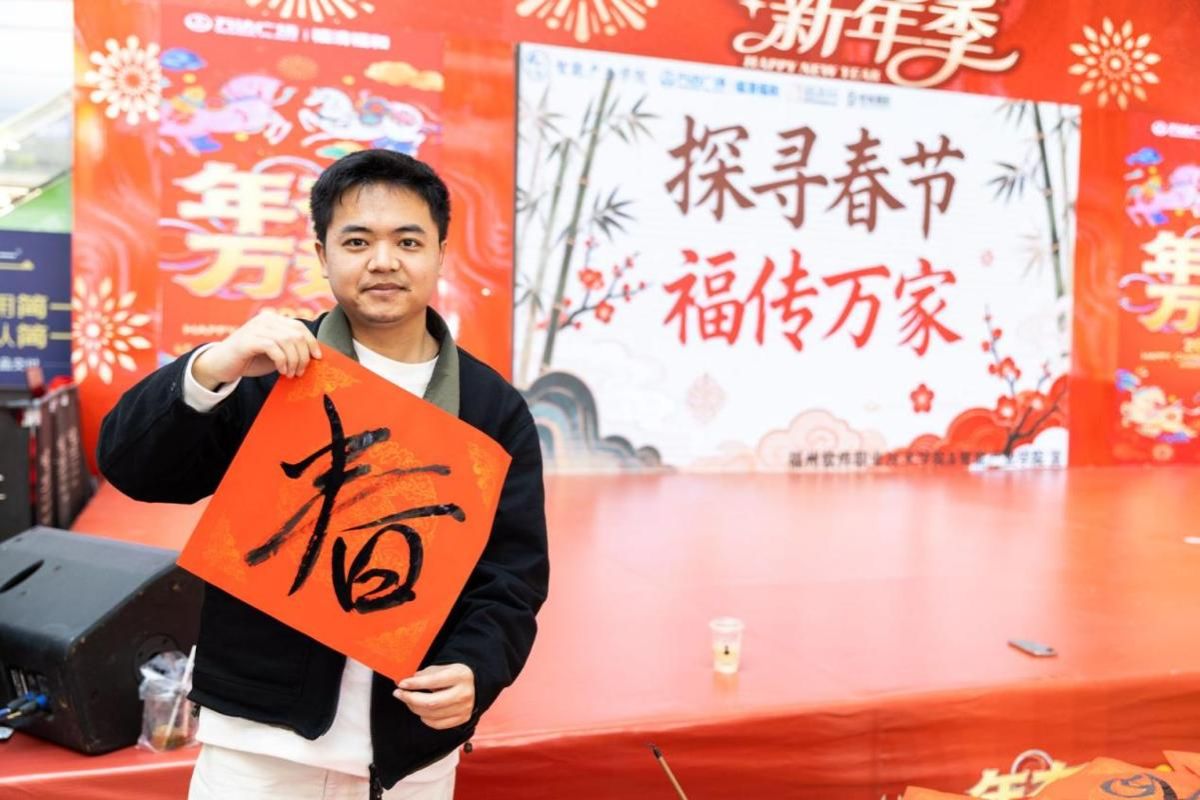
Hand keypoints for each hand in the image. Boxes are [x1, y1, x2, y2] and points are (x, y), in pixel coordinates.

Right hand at [192, 310, 320, 389]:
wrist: (221, 365)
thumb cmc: (251, 360)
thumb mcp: (276, 353)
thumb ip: (290, 349)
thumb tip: (313, 355)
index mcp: (273, 319)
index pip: (299, 326)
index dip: (311, 342)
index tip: (317, 358)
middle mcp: (265, 319)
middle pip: (296, 334)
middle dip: (303, 356)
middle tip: (300, 371)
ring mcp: (255, 328)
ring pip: (287, 341)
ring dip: (293, 360)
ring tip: (290, 373)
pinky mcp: (248, 340)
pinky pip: (273, 347)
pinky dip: (282, 361)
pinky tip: (282, 371)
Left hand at [394, 664, 474, 729]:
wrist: (475, 685)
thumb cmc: (455, 675)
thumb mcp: (444, 668)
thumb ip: (426, 674)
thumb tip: (405, 682)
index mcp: (460, 676)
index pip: (433, 681)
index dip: (415, 684)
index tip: (401, 684)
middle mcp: (464, 693)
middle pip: (431, 702)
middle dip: (410, 699)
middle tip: (398, 693)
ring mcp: (464, 709)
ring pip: (432, 714)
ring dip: (414, 708)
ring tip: (408, 700)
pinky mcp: (461, 719)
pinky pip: (437, 724)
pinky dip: (425, 718)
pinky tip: (421, 710)